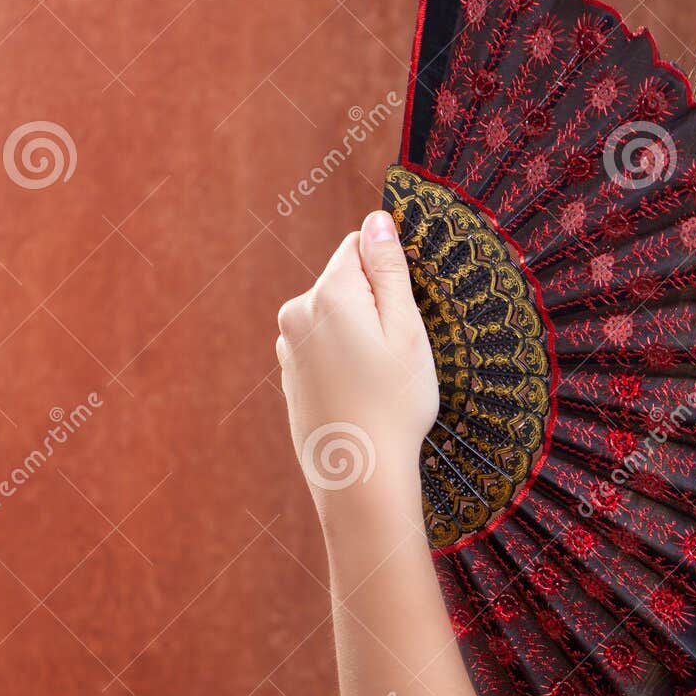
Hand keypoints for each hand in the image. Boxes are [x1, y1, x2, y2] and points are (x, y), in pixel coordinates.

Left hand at [275, 210, 437, 516]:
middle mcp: (298, 312)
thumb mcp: (407, 332)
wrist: (359, 475)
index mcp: (330, 294)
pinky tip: (362, 395)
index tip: (405, 312)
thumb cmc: (395, 405)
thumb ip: (390, 271)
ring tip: (380, 380)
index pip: (359, 246)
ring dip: (358, 335)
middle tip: (399, 354)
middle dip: (374, 306)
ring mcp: (288, 345)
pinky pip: (322, 348)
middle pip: (344, 283)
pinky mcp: (289, 374)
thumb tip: (377, 220)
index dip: (390, 273)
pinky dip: (343, 361)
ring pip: (334, 317)